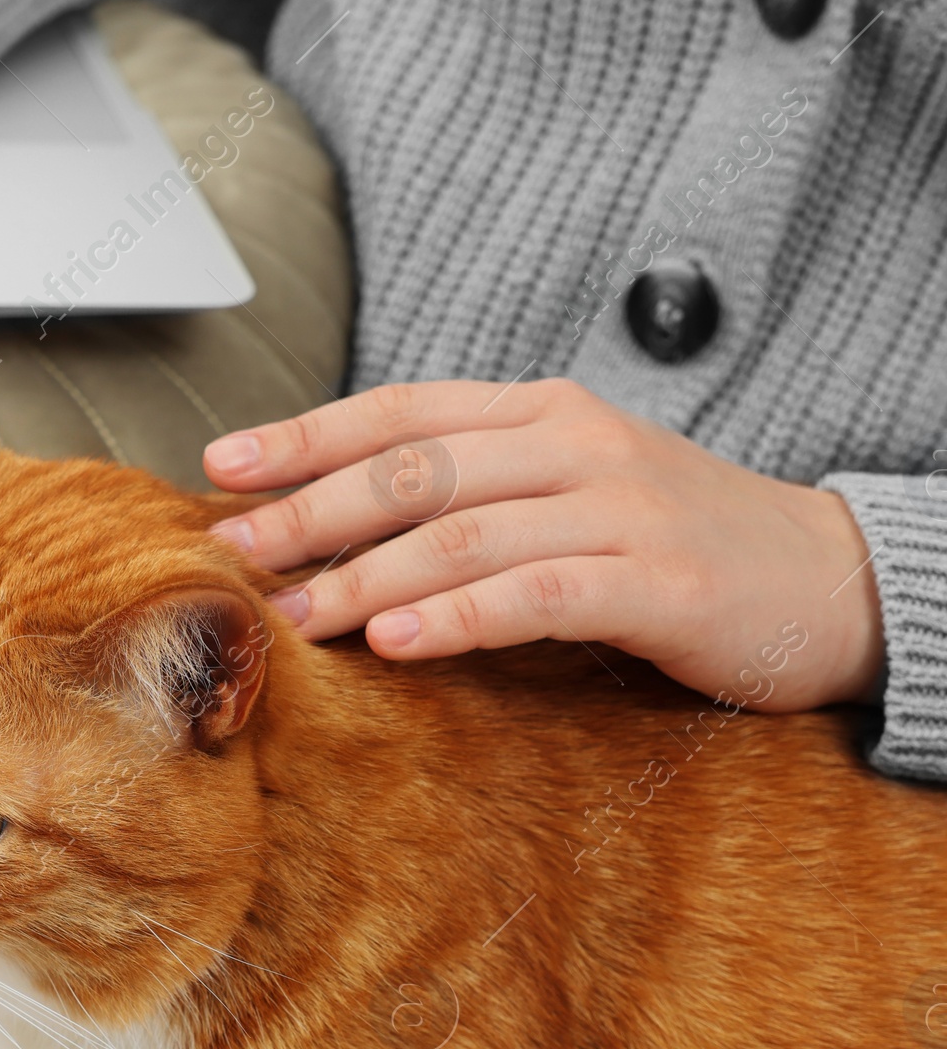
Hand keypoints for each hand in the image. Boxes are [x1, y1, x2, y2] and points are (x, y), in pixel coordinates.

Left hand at [204, 378, 884, 711]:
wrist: (825, 578)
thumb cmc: (674, 541)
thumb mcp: (571, 488)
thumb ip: (475, 489)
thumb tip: (336, 523)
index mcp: (544, 412)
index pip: (403, 409)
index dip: (307, 436)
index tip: (222, 467)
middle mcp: (577, 443)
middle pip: (418, 467)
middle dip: (313, 511)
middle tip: (237, 554)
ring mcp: (620, 508)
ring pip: (466, 531)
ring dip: (367, 575)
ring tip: (295, 617)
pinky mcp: (658, 581)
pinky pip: (536, 594)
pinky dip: (458, 615)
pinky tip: (396, 639)